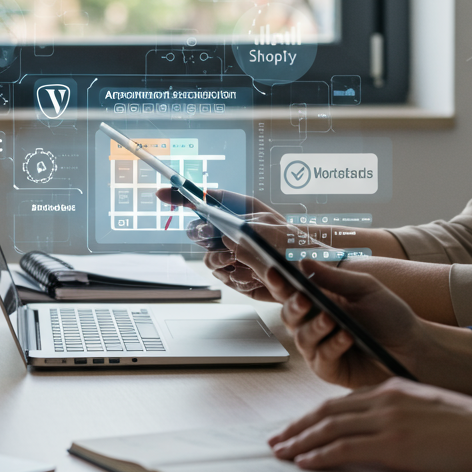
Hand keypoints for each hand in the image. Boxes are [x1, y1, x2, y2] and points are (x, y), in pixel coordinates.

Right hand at [153, 187, 289, 300]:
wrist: (310, 274)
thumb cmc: (296, 244)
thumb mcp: (272, 229)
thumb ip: (242, 229)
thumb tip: (217, 233)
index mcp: (239, 211)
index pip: (204, 199)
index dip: (181, 195)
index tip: (161, 193)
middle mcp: (231, 231)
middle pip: (198, 231)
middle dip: (204, 236)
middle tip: (220, 240)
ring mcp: (231, 254)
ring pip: (209, 258)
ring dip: (223, 261)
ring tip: (245, 263)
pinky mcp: (236, 275)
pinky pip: (224, 277)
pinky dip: (238, 278)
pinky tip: (256, 276)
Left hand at [268, 379, 471, 471]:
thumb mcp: (429, 407)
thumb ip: (401, 413)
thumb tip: (381, 433)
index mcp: (392, 388)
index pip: (342, 402)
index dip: (315, 415)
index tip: (298, 427)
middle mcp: (384, 399)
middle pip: (327, 412)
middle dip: (298, 427)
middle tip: (277, 440)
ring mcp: (388, 420)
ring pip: (330, 428)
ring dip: (301, 441)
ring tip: (282, 453)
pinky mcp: (394, 444)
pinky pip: (346, 448)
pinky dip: (321, 455)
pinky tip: (307, 463)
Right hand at [269, 261, 422, 387]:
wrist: (414, 348)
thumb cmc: (390, 316)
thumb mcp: (365, 289)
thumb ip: (334, 278)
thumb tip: (304, 262)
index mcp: (319, 300)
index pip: (291, 290)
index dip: (279, 281)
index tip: (274, 270)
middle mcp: (314, 324)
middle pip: (288, 314)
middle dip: (293, 306)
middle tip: (303, 298)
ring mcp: (319, 348)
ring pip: (301, 337)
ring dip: (315, 327)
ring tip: (331, 319)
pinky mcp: (329, 369)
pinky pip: (321, 358)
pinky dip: (333, 346)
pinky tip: (346, 337)